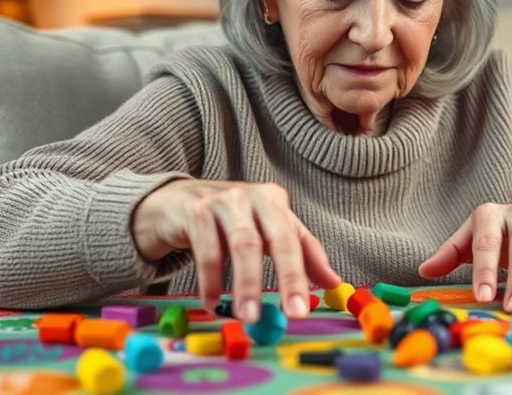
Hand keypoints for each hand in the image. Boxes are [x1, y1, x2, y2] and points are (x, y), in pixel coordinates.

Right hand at [131, 179, 341, 321]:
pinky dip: (210, 280)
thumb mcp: (265, 229)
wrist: (177, 201)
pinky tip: (212, 301)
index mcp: (274, 201)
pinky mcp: (196, 211)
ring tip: (246, 315)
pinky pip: (207, 250)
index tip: (301, 309)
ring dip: (246, 284)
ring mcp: (224, 201)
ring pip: (241, 245)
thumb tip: (334, 282)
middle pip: (274, 239)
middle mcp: (252, 196)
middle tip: (286, 313)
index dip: (302, 275)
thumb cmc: (230, 219)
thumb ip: (301, 252)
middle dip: (283, 278)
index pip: (295, 240)